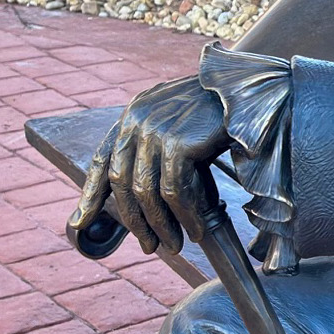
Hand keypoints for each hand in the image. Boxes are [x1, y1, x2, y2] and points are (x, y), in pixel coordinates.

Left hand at [69, 76, 229, 257]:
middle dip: (134, 220)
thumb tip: (146, 189)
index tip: (80, 221)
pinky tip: (195, 230)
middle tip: (149, 245)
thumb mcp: (180, 122)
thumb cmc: (221, 109)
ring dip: (160, 224)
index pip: (102, 159)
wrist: (252, 88)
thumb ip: (158, 146)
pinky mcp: (178, 142)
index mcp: (134, 114)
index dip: (90, 194)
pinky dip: (185, 215)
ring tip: (174, 244)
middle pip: (123, 182)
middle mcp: (137, 119)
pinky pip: (175, 191)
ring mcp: (155, 130)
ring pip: (146, 191)